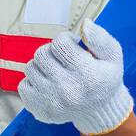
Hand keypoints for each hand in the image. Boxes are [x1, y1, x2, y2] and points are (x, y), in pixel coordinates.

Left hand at [17, 19, 134, 135]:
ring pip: (30, 68)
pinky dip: (34, 82)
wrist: (100, 111)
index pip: (59, 44)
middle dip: (52, 52)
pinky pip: (23, 85)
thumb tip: (85, 24)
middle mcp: (68, 90)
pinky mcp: (40, 110)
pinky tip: (49, 85)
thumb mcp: (112, 57)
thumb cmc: (104, 78)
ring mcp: (51, 102)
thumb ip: (100, 38)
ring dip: (42, 66)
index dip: (66, 39)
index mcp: (87, 75)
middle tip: (64, 60)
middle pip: (41, 54)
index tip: (74, 47)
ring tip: (56, 72)